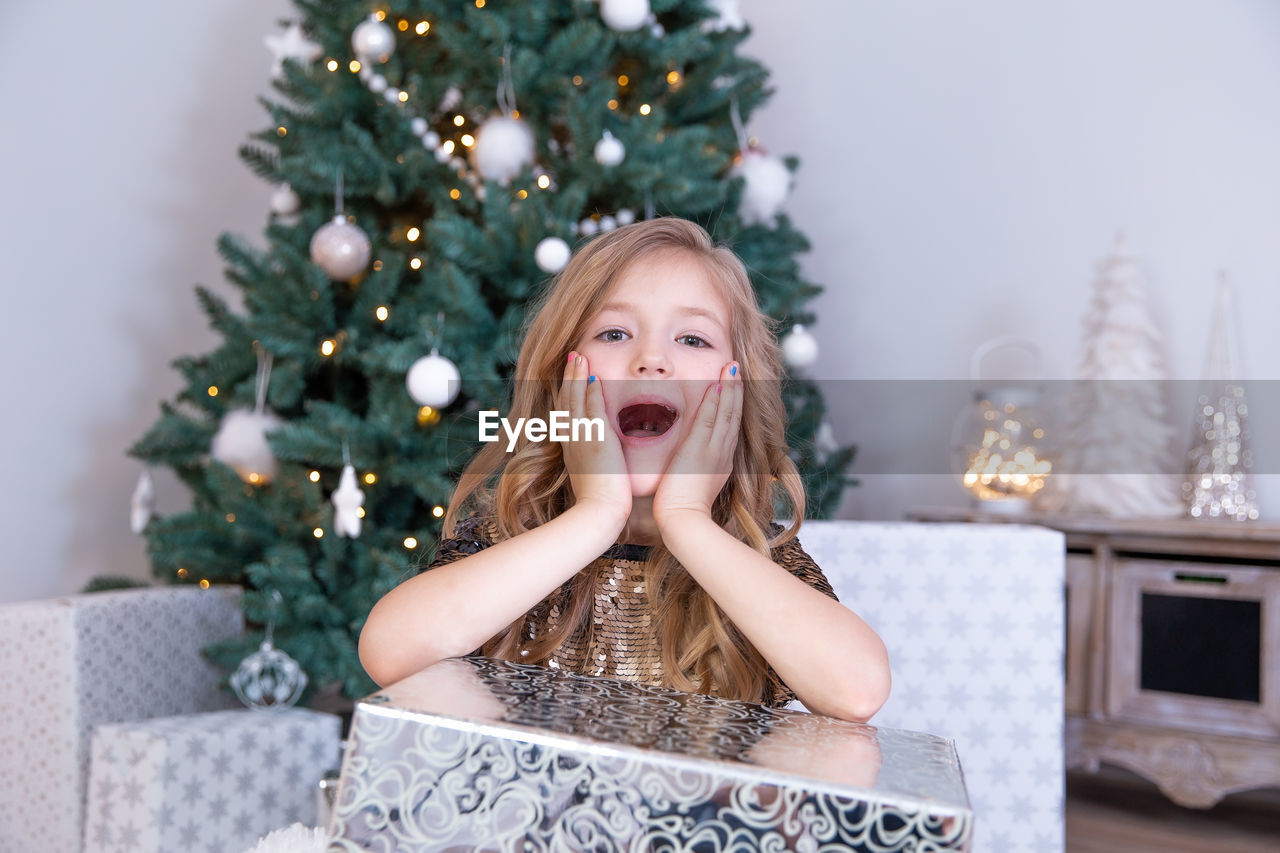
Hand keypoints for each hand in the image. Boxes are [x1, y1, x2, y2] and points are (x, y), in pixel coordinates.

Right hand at [558, 352, 631, 524]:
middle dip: (569, 377)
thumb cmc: (600, 503)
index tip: (572, 377)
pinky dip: (591, 391)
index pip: (567, 414)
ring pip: (575, 399)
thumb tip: (603, 458)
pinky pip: (591, 408)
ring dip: (577, 376)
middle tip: (573, 357)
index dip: (568, 393)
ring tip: (579, 356)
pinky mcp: (595, 440)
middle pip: (566, 401)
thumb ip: (595, 463)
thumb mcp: (592, 477)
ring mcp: (581, 438)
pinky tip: (594, 376)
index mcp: (571, 448)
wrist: (598, 513)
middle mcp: (572, 440)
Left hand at [652, 361, 740, 527]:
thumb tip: (683, 464)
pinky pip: (712, 419)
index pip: (728, 428)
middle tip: (736, 369)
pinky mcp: (701, 449)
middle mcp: (721, 453)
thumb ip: (690, 470)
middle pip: (733, 416)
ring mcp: (714, 450)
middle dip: (736, 391)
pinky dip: (717, 400)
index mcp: (719, 462)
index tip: (731, 388)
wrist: (683, 521)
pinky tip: (719, 384)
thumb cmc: (680, 509)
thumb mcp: (691, 485)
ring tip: (732, 368)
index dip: (732, 406)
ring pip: (727, 413)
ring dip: (730, 388)